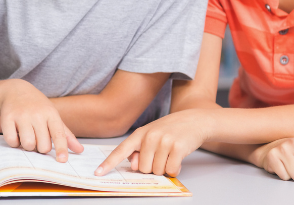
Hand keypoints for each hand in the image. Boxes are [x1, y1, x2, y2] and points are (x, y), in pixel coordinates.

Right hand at [0, 79, 82, 161]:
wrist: (15, 90)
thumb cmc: (37, 106)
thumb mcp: (53, 116)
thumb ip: (65, 134)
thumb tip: (80, 150)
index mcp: (51, 114)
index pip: (59, 134)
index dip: (61, 148)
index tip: (62, 160)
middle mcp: (37, 114)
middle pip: (42, 145)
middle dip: (41, 148)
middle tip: (37, 139)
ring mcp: (21, 115)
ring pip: (28, 144)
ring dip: (27, 146)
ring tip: (27, 137)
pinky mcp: (7, 118)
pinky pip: (11, 141)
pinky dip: (14, 143)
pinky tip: (16, 134)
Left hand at [96, 109, 211, 176]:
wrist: (195, 120)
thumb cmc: (171, 130)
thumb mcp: (152, 136)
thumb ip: (139, 150)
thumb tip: (132, 166)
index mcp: (140, 133)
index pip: (121, 150)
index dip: (108, 163)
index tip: (98, 173)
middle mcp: (150, 136)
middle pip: (142, 168)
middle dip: (152, 167)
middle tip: (161, 156)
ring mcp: (164, 141)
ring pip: (157, 171)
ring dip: (165, 168)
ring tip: (170, 155)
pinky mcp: (178, 148)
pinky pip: (171, 171)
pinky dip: (175, 170)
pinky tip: (178, 159)